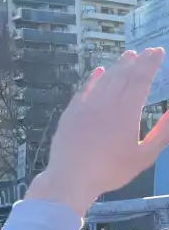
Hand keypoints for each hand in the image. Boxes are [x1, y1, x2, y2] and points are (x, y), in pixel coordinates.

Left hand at [29, 48, 168, 213]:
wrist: (70, 178)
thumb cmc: (111, 171)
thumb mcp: (144, 155)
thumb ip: (162, 132)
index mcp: (126, 112)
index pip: (141, 80)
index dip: (150, 64)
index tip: (158, 52)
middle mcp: (105, 104)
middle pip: (123, 76)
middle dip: (137, 61)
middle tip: (147, 51)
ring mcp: (85, 106)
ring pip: (104, 80)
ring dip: (117, 66)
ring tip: (128, 56)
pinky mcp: (70, 113)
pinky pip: (84, 90)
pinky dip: (93, 79)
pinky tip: (99, 71)